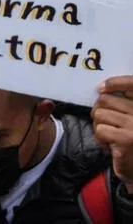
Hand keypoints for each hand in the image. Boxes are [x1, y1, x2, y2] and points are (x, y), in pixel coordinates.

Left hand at [93, 76, 132, 191]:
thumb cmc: (130, 143)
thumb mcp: (129, 119)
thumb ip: (121, 105)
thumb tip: (101, 89)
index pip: (131, 83)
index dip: (114, 82)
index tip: (101, 88)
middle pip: (106, 100)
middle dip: (99, 113)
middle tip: (107, 126)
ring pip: (99, 115)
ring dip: (99, 127)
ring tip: (111, 137)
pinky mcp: (127, 139)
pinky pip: (100, 130)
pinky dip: (100, 139)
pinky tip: (111, 146)